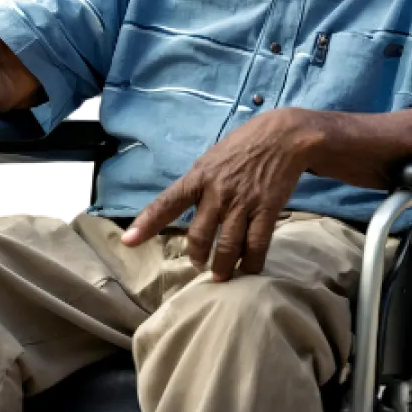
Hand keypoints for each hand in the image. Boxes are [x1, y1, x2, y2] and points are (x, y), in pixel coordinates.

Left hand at [121, 107, 320, 281]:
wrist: (283, 136)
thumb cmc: (244, 146)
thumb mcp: (212, 158)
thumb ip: (199, 183)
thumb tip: (185, 206)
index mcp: (199, 176)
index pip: (167, 202)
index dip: (146, 224)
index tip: (128, 241)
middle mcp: (217, 191)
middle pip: (199, 236)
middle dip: (198, 257)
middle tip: (200, 266)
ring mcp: (242, 202)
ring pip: (227, 246)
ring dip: (223, 267)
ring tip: (223, 275)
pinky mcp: (267, 209)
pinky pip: (256, 245)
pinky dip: (252, 262)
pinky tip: (250, 267)